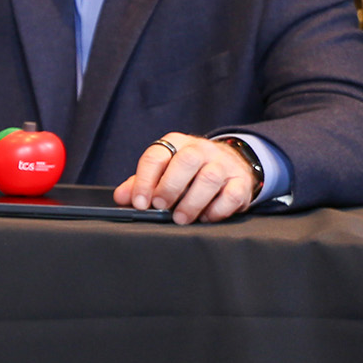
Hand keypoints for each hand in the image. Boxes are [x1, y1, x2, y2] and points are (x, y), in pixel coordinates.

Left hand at [116, 133, 256, 224]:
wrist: (232, 164)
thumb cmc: (189, 172)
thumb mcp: (163, 172)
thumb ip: (140, 184)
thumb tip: (121, 197)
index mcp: (176, 144)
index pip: (156, 156)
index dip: (144, 180)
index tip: (140, 203)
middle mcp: (201, 150)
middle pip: (186, 161)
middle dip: (170, 186)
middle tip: (161, 207)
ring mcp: (223, 164)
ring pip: (210, 178)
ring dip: (192, 202)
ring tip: (181, 218)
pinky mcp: (241, 181)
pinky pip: (232, 194)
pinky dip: (217, 209)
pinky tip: (206, 217)